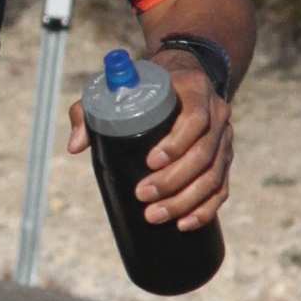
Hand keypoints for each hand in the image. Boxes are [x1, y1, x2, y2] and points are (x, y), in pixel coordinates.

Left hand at [68, 59, 232, 228]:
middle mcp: (217, 113)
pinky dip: (205, 209)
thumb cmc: (146, 86)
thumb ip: (90, 110)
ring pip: (213, 175)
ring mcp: (224, 138)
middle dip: (174, 181)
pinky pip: (221, 188)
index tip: (150, 162)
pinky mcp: (224, 159)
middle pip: (203, 153)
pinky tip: (184, 223)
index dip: (176, 144)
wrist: (183, 78)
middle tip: (144, 195)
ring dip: (186, 201)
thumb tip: (75, 146)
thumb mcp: (119, 88)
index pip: (195, 119)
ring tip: (155, 215)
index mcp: (195, 89)